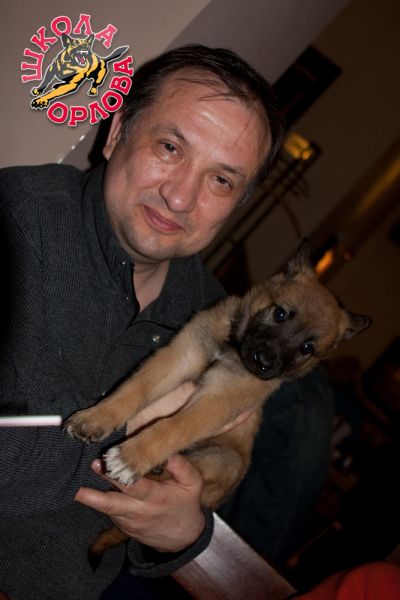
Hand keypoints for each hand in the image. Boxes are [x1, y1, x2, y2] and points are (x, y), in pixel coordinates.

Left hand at [75, 383, 254, 552]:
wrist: (181, 539)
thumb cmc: (186, 504)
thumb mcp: (193, 484)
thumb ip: (181, 466)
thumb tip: (165, 450)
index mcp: (155, 499)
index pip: (134, 487)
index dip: (118, 477)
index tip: (105, 463)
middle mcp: (137, 511)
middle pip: (109, 503)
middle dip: (91, 493)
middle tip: (75, 481)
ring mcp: (126, 520)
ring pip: (104, 506)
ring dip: (88, 494)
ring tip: (72, 477)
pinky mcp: (119, 523)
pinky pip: (106, 509)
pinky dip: (94, 497)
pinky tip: (83, 484)